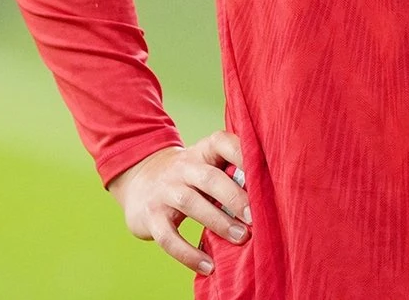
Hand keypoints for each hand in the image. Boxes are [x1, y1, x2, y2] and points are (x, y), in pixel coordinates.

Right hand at [106, 131, 251, 275]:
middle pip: (208, 177)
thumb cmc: (188, 179)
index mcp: (201, 152)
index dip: (242, 154)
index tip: (264, 174)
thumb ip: (231, 174)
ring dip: (217, 222)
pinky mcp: (151, 217)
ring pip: (189, 203)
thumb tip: (269, 196)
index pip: (221, 142)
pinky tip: (208, 266)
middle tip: (255, 217)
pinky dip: (188, 253)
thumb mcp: (206, 166)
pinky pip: (168, 236)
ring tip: (240, 238)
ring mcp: (164, 191)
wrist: (139, 182)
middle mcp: (181, 168)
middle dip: (234, 197)